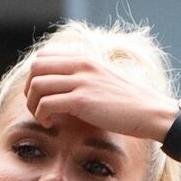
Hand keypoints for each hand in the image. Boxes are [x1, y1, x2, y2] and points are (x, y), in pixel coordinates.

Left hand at [22, 52, 177, 147]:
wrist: (150, 111)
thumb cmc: (130, 103)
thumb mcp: (105, 81)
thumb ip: (86, 78)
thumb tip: (67, 88)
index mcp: (85, 58)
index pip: (44, 56)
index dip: (35, 76)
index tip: (42, 95)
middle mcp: (81, 64)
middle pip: (36, 67)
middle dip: (30, 90)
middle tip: (38, 108)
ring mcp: (81, 81)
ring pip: (38, 85)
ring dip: (33, 104)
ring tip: (45, 118)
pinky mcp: (82, 100)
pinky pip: (47, 103)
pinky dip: (42, 115)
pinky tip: (51, 124)